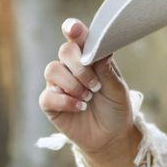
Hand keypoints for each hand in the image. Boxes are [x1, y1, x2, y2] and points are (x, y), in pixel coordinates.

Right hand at [39, 18, 136, 156]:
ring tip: (88, 97)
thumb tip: (101, 50)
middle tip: (95, 85)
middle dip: (80, 67)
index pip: (77, 37)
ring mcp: (58, 84)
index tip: (74, 29)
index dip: (73, 29)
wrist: (111, 136)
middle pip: (64, 51)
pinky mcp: (50, 103)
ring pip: (52, 70)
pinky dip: (65, 101)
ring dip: (73, 84)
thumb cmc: (115, 108)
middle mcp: (70, 67)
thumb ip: (107, 70)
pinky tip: (80, 107)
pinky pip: (48, 95)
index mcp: (89, 57)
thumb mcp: (118, 89)